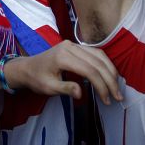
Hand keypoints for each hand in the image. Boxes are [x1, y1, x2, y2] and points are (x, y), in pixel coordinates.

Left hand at [6, 40, 121, 104]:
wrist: (27, 68)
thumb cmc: (37, 79)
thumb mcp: (48, 88)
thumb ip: (65, 89)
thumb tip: (81, 93)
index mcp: (62, 56)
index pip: (89, 70)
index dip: (101, 85)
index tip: (107, 100)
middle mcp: (70, 47)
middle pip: (97, 62)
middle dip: (110, 80)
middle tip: (117, 96)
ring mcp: (73, 44)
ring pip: (99, 55)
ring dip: (111, 71)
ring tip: (117, 87)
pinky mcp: (75, 46)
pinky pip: (95, 53)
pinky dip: (105, 64)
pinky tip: (110, 75)